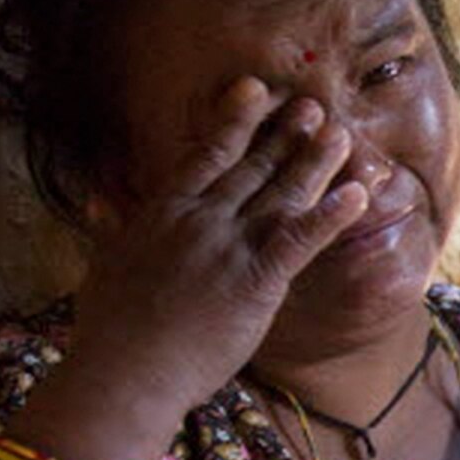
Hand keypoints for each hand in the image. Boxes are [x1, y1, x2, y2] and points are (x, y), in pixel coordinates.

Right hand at [67, 80, 374, 418]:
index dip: (235, 119)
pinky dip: (331, 216)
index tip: (256, 88)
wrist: (126, 371)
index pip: (205, 153)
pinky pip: (301, 241)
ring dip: (315, 163)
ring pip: (281, 196)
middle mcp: (200, 219)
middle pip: (252, 168)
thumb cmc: (111, 327)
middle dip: (285, 136)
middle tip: (314, 106)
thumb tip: (101, 199)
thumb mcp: (104, 263)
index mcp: (163, 211)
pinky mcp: (256, 282)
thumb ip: (113, 225)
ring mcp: (230, 248)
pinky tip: (357, 194)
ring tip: (342, 135)